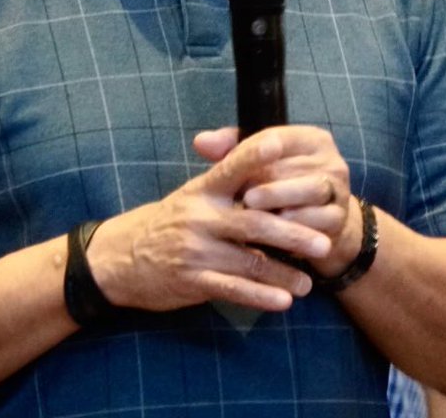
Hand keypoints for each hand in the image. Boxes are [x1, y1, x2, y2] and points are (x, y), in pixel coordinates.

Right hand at [84, 128, 333, 312]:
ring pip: (250, 261)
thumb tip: (268, 161)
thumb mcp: (192, 195)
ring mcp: (197, 250)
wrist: (121, 257)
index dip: (255, 154)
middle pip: (254, 223)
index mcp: (203, 190)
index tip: (280, 144)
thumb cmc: (168, 222)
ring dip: (284, 273)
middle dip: (292, 233)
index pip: (232, 167)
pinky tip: (283, 302)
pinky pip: (233, 288)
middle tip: (324, 242)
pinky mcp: (193, 280)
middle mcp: (201, 217)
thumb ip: (227, 182)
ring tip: (309, 283)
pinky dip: (260, 297)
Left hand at [230, 125, 356, 280]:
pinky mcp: (340, 218)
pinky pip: (318, 221)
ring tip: (253, 210)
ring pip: (309, 192)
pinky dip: (295, 226)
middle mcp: (331, 161)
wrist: (320, 225)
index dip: (254, 152)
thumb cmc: (280, 186)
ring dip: (280, 202)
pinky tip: (273, 233)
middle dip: (265, 181)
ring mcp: (339, 190)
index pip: (280, 138)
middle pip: (294, 167)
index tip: (233, 168)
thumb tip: (200, 142)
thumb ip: (231, 150)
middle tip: (242, 197)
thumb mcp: (259, 165)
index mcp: (311, 140)